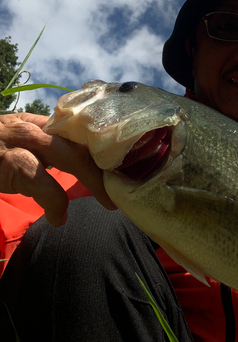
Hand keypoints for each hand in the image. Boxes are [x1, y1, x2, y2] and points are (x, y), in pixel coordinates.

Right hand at [0, 113, 115, 226]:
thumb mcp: (18, 140)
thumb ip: (45, 146)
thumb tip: (77, 159)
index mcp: (40, 124)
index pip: (81, 130)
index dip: (105, 148)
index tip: (120, 166)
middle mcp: (36, 128)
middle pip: (82, 142)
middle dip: (107, 166)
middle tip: (122, 186)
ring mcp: (25, 143)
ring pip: (71, 157)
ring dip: (93, 180)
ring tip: (106, 200)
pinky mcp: (11, 164)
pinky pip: (42, 182)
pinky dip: (54, 201)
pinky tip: (58, 217)